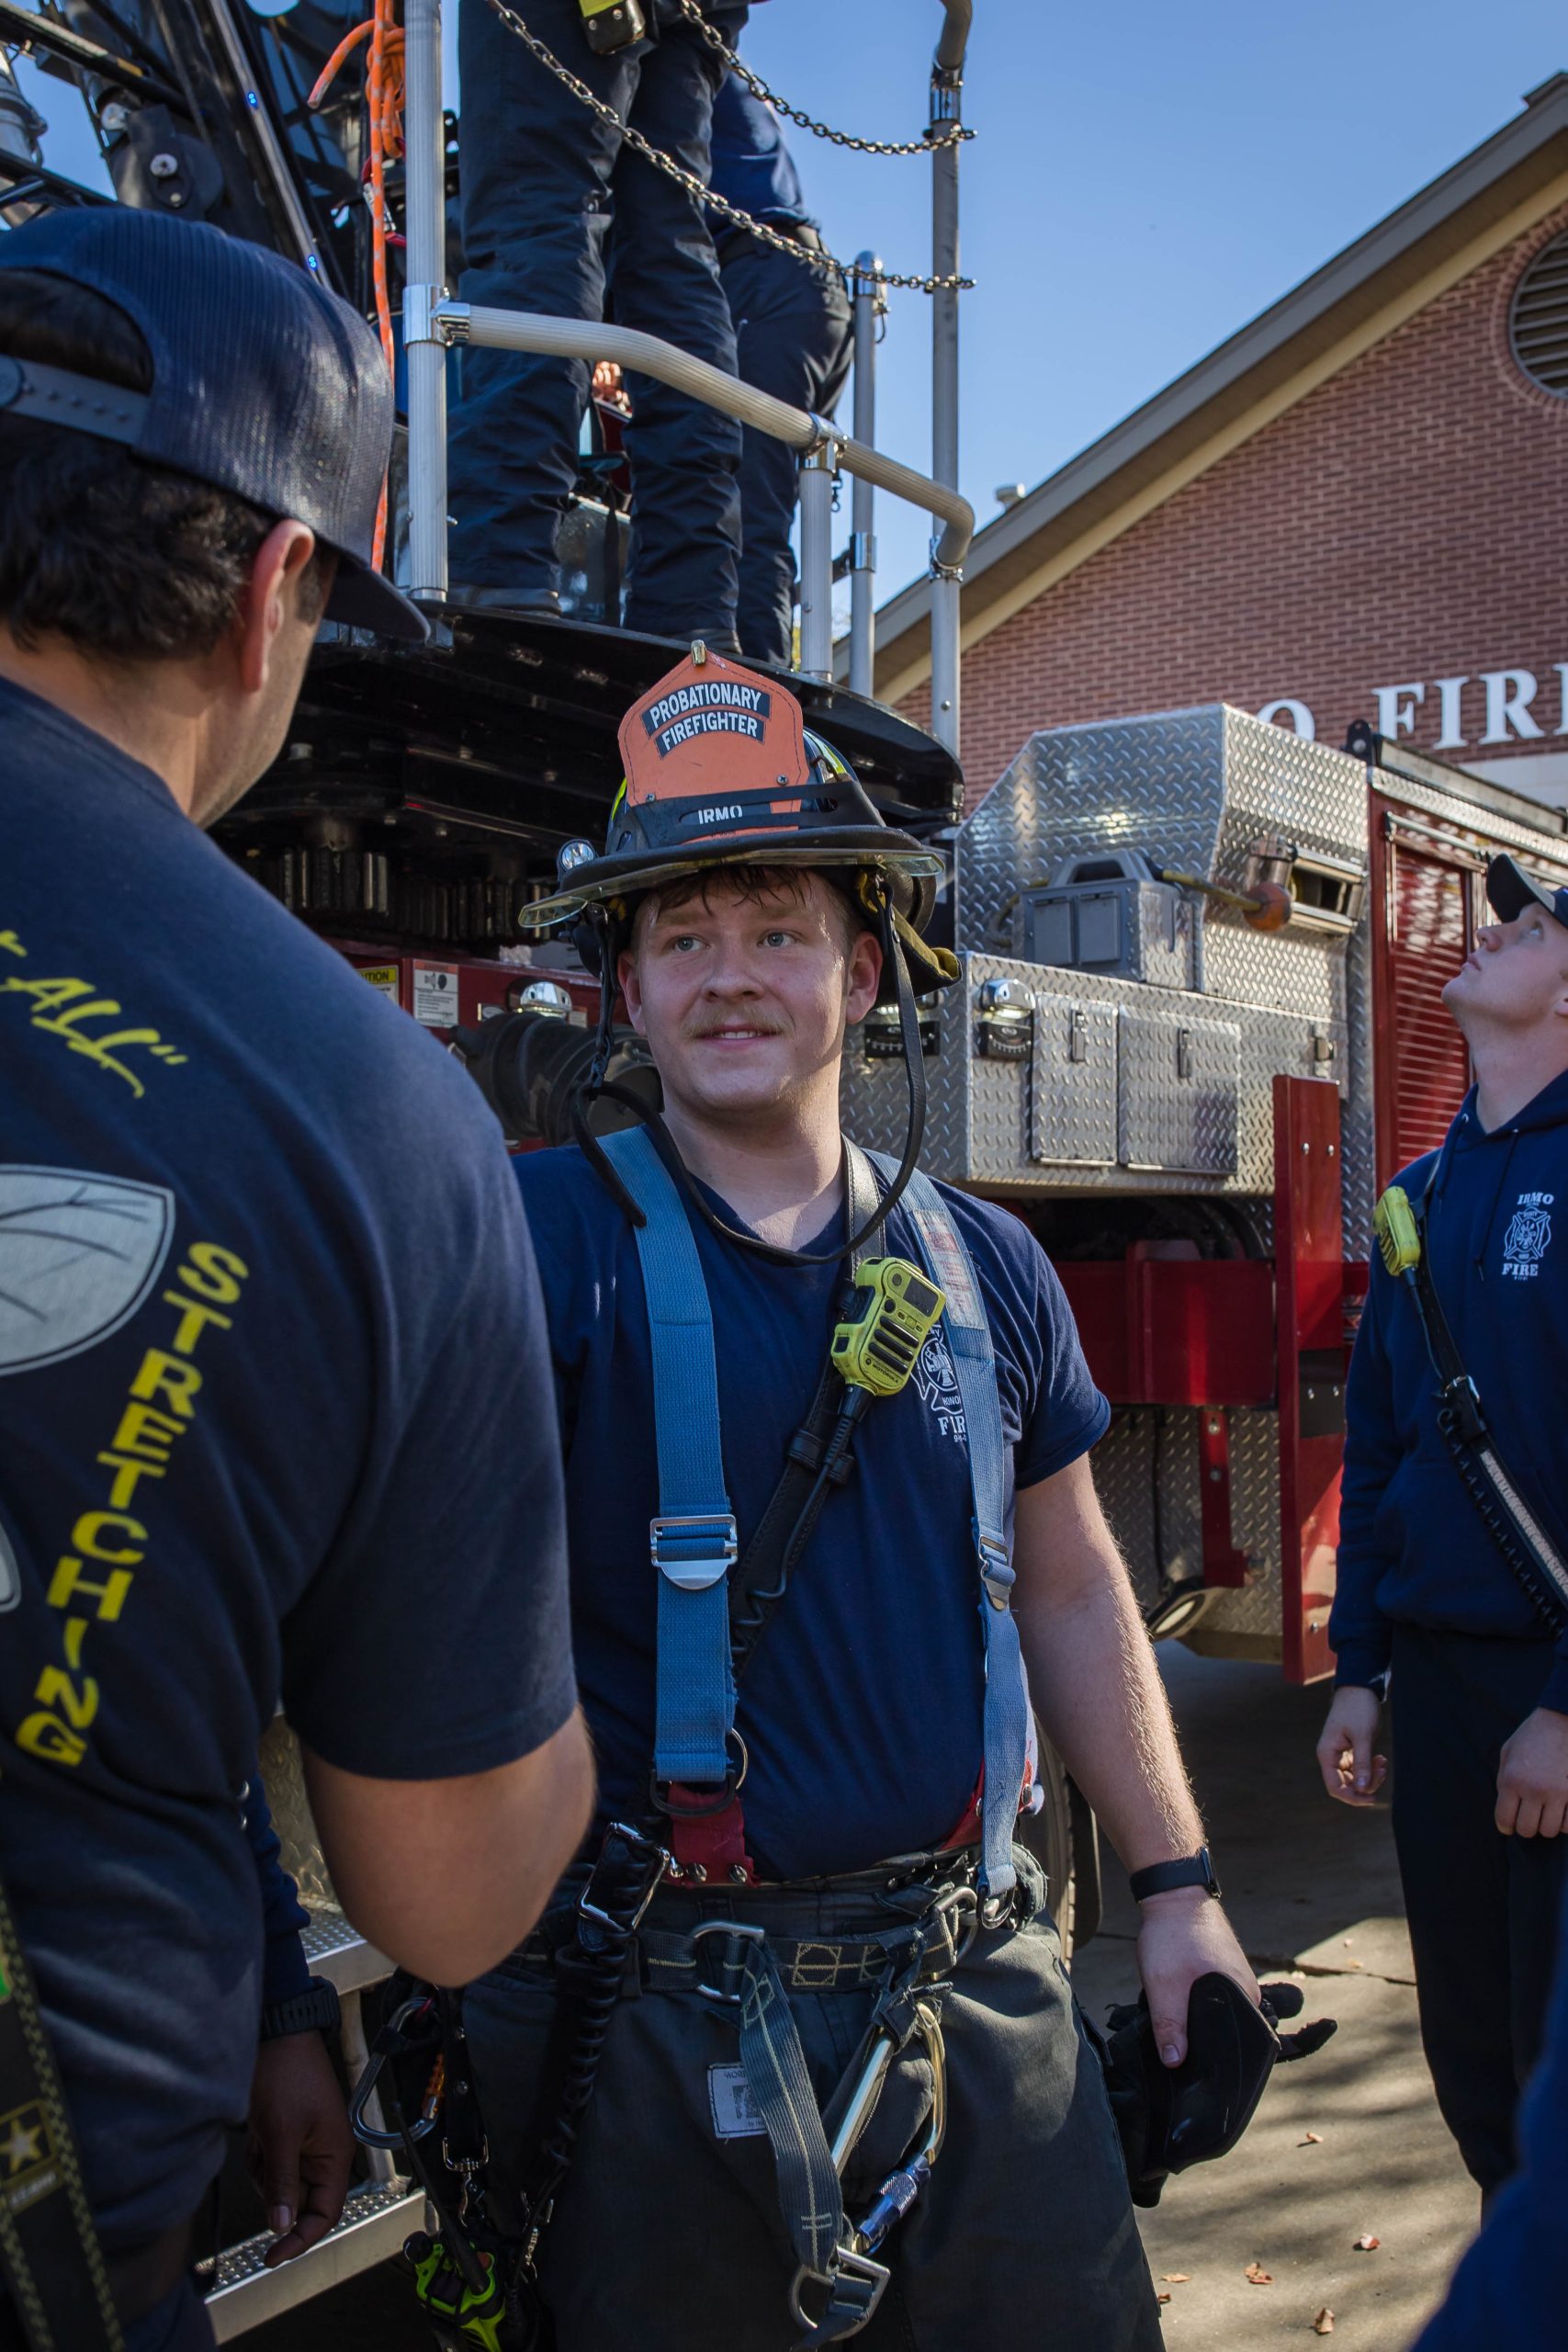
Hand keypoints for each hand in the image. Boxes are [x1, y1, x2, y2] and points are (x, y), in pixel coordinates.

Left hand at [248, 2030, 353, 2266]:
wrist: (277, 2036)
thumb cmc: (288, 2076)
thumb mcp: (281, 2134)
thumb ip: (282, 2182)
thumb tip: (281, 2226)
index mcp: (335, 2156)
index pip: (324, 2213)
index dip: (301, 2238)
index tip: (272, 2255)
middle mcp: (323, 2155)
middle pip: (297, 2201)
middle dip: (273, 2189)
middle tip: (262, 2162)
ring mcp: (304, 2145)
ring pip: (278, 2185)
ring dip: (262, 2171)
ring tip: (260, 2137)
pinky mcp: (286, 2136)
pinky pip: (269, 2165)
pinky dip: (258, 2155)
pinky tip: (257, 2131)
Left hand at [1136, 1889, 1259, 2067]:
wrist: (1172, 1893)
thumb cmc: (1173, 1935)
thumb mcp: (1165, 1985)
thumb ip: (1170, 2026)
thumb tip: (1174, 2062)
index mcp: (1246, 1998)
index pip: (1246, 2045)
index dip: (1223, 2062)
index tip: (1201, 2072)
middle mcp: (1248, 1991)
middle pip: (1229, 2032)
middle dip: (1205, 2043)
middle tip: (1179, 2049)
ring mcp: (1235, 1979)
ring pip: (1217, 2015)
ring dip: (1197, 2022)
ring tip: (1176, 2025)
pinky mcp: (1222, 1971)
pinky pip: (1212, 2000)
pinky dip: (1194, 2006)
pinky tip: (1177, 2004)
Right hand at [1316, 1685, 1386, 1806]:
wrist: (1359, 1688)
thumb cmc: (1357, 1709)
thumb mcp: (1362, 1736)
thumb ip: (1362, 1763)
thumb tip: (1362, 1789)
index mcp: (1327, 1754)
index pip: (1335, 1787)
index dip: (1352, 1797)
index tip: (1372, 1798)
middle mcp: (1331, 1757)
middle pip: (1346, 1785)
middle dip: (1366, 1783)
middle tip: (1382, 1770)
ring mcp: (1341, 1755)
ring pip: (1355, 1778)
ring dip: (1370, 1775)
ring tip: (1383, 1762)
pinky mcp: (1351, 1751)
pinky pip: (1359, 1768)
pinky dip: (1371, 1768)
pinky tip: (1381, 1759)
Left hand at [1496, 1707, 1567, 1836]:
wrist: (1561, 1720)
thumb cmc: (1532, 1736)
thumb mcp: (1508, 1753)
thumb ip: (1503, 1781)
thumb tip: (1505, 1809)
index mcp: (1512, 1779)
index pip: (1504, 1819)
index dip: (1505, 1826)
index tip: (1509, 1826)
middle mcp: (1534, 1789)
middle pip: (1527, 1830)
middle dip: (1526, 1826)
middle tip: (1529, 1816)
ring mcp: (1558, 1793)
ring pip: (1550, 1831)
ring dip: (1546, 1824)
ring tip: (1546, 1811)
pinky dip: (1565, 1822)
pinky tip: (1561, 1810)